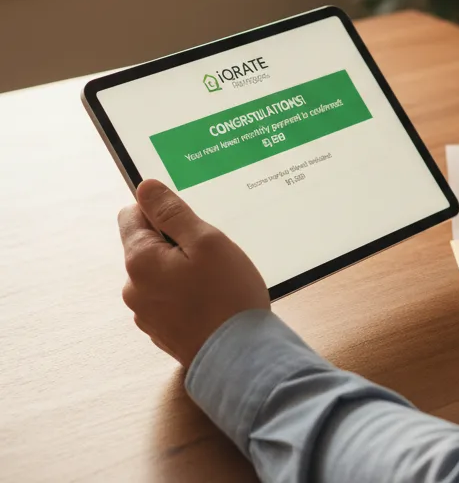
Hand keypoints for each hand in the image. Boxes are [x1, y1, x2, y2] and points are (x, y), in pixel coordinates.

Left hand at [118, 179, 269, 367]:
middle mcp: (133, 288)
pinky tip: (213, 296)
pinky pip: (169, 295)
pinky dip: (187, 290)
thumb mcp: (206, 241)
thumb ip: (172, 212)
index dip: (161, 209)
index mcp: (140, 261)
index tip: (191, 217)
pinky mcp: (161, 329)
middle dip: (176, 239)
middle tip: (212, 248)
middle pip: (147, 244)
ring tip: (217, 275)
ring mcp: (146, 312)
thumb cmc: (227, 294)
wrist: (239, 357)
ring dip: (183, 265)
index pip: (132, 215)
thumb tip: (145, 188)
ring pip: (160, 271)